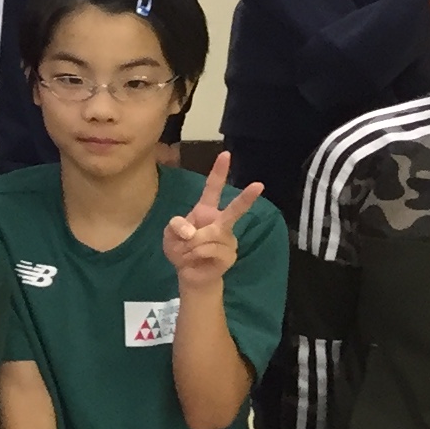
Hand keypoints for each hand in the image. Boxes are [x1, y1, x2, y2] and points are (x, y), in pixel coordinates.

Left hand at [164, 151, 263, 289]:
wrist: (189, 274)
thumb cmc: (181, 249)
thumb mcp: (170, 234)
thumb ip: (176, 226)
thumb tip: (192, 231)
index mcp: (206, 212)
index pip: (213, 189)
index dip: (219, 172)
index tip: (226, 154)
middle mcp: (221, 223)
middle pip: (234, 209)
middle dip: (246, 197)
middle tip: (259, 184)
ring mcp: (228, 239)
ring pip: (207, 236)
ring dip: (189, 245)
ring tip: (187, 252)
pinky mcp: (229, 255)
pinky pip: (208, 250)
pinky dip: (194, 254)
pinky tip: (195, 259)